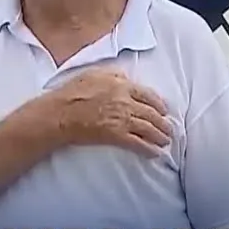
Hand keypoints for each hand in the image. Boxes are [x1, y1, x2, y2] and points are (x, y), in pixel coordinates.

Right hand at [31, 67, 172, 156]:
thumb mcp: (93, 74)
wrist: (59, 113)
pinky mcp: (116, 135)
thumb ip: (113, 74)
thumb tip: (126, 78)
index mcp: (122, 85)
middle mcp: (126, 102)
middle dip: (163, 123)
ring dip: (160, 136)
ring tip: (165, 142)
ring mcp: (122, 119)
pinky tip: (156, 153)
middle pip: (151, 113)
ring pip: (148, 129)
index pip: (148, 94)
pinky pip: (138, 143)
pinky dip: (149, 149)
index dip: (159, 104)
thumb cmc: (71, 93)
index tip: (164, 110)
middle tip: (169, 129)